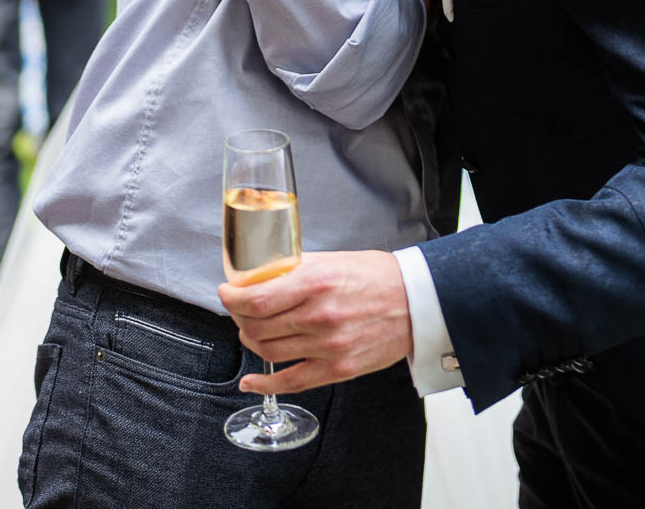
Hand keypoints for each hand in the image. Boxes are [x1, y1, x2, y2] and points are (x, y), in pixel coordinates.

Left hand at [218, 250, 411, 395]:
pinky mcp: (338, 369)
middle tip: (239, 310)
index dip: (231, 298)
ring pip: (268, 351)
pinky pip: (290, 382)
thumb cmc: (378, 278)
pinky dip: (264, 384)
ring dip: (251, 341)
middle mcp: (319, 316)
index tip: (226, 293)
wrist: (418, 303)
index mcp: (316, 283)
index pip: (256, 298)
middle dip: (239, 317)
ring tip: (252, 331)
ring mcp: (328, 346)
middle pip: (256, 326)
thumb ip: (296, 268)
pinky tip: (252, 380)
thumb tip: (260, 273)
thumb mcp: (333, 260)